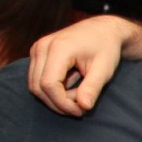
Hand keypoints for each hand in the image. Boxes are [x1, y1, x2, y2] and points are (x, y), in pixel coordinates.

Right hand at [27, 16, 141, 116]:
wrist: (103, 30)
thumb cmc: (106, 48)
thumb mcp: (104, 69)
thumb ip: (92, 88)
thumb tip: (83, 107)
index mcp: (58, 48)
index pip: (49, 84)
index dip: (62, 103)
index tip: (80, 111)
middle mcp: (42, 47)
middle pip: (38, 86)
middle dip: (58, 103)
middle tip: (80, 108)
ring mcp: (37, 49)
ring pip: (35, 85)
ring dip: (55, 98)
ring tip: (79, 96)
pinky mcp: (38, 54)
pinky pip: (38, 78)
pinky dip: (53, 90)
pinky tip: (72, 87)